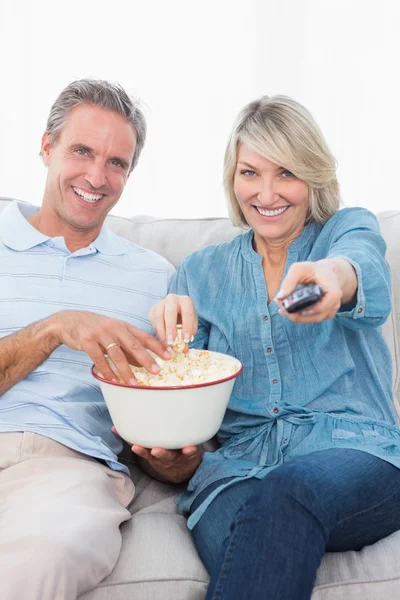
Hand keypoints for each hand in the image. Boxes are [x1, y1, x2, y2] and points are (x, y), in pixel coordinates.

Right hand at [51, 310, 170, 382]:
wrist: (69, 321)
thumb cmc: (95, 329)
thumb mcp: (113, 334)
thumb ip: (127, 348)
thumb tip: (143, 364)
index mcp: (123, 326)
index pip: (144, 336)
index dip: (157, 346)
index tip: (169, 355)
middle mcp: (114, 328)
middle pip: (133, 345)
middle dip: (146, 359)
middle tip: (157, 371)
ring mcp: (100, 333)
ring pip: (117, 354)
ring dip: (126, 370)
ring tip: (135, 383)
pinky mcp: (87, 341)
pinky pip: (99, 358)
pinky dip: (107, 371)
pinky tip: (113, 380)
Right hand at [112, 427, 202, 482]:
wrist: (182, 470)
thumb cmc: (162, 453)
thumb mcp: (148, 450)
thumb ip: (132, 439)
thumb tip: (114, 427)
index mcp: (154, 456)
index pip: (145, 453)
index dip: (140, 450)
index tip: (135, 446)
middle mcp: (164, 458)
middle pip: (160, 456)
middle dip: (157, 453)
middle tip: (154, 450)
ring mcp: (177, 457)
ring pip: (174, 456)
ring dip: (174, 453)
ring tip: (174, 449)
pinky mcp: (190, 455)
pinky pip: (191, 453)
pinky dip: (191, 450)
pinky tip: (191, 446)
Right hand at [149, 294, 197, 349]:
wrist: (175, 312)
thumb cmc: (185, 319)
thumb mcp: (190, 326)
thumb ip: (188, 336)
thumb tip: (184, 349)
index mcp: (186, 301)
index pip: (187, 313)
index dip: (187, 327)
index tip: (186, 340)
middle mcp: (173, 299)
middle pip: (170, 313)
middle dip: (170, 328)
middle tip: (171, 342)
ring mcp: (161, 303)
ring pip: (159, 317)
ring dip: (161, 332)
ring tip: (165, 344)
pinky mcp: (153, 309)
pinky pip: (152, 320)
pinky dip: (156, 331)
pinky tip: (161, 339)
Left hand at [274, 260, 344, 323]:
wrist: (324, 274)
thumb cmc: (312, 270)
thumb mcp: (299, 269)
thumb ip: (290, 281)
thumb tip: (280, 297)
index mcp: (333, 288)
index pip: (330, 300)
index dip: (316, 307)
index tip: (300, 307)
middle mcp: (334, 302)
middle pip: (318, 315)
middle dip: (297, 314)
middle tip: (281, 308)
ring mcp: (330, 310)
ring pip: (313, 319)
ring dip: (296, 316)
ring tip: (282, 308)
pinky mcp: (324, 315)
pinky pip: (311, 319)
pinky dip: (299, 316)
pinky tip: (288, 310)